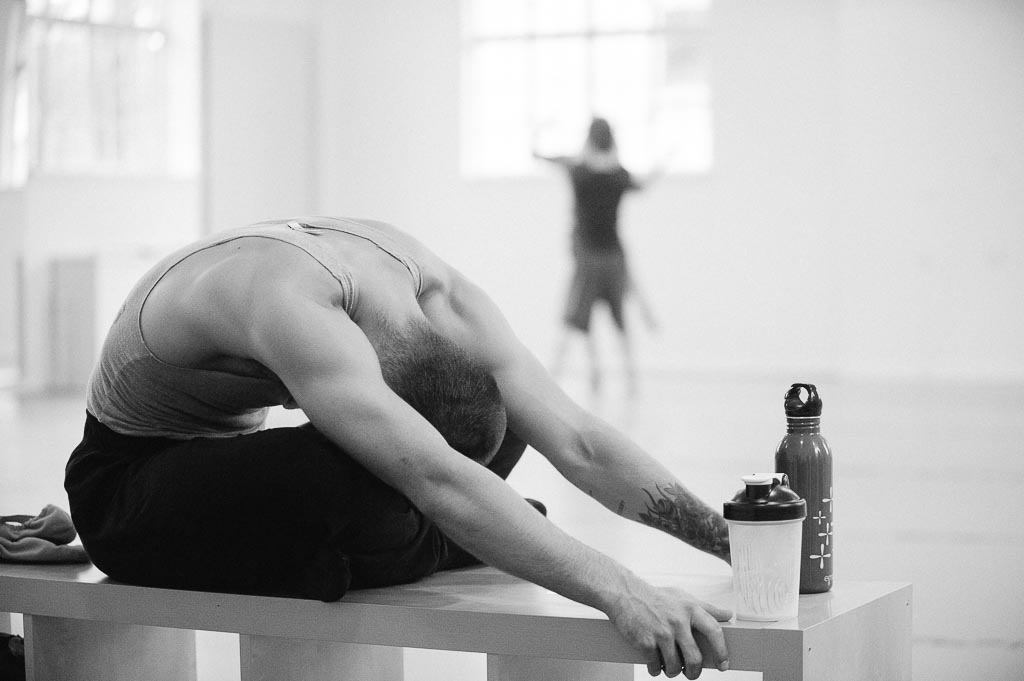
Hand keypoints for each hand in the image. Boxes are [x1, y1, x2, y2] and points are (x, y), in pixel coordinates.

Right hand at [607, 579, 730, 678]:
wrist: (624, 593)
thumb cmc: (655, 597)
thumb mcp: (683, 597)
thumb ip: (707, 607)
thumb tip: (728, 615)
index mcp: (690, 609)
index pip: (715, 632)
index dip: (722, 651)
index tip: (723, 664)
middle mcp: (678, 622)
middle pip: (694, 659)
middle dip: (693, 673)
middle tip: (691, 673)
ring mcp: (661, 633)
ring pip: (674, 667)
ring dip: (672, 672)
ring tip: (669, 667)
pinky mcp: (645, 642)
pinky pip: (655, 667)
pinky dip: (655, 670)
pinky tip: (654, 664)